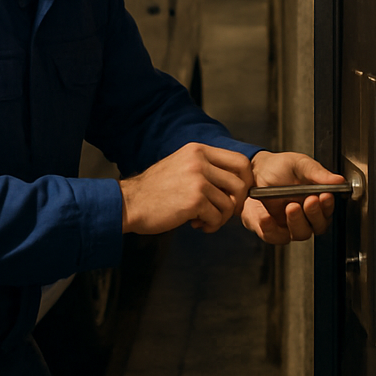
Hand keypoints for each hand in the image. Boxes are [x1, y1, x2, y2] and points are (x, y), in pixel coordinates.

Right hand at [120, 142, 251, 234]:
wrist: (130, 202)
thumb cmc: (154, 189)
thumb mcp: (180, 165)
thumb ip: (205, 168)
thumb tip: (235, 183)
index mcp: (197, 150)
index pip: (240, 161)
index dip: (245, 180)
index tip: (236, 194)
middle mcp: (199, 161)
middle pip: (241, 183)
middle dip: (236, 203)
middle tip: (222, 211)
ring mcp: (197, 180)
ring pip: (229, 204)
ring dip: (220, 218)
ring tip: (203, 220)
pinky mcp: (194, 200)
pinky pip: (217, 217)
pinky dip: (210, 225)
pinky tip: (196, 224)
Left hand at [241, 150, 345, 244]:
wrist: (255, 170)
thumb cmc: (280, 167)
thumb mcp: (299, 164)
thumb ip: (317, 173)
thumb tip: (339, 180)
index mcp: (317, 200)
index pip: (328, 211)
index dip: (328, 205)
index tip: (325, 195)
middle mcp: (306, 215)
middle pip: (318, 226)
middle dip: (315, 214)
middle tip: (309, 200)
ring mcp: (290, 224)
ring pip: (300, 233)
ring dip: (297, 222)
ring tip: (291, 205)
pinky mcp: (272, 228)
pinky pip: (274, 237)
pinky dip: (271, 229)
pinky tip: (266, 216)